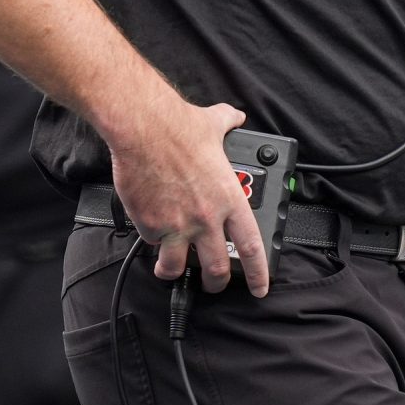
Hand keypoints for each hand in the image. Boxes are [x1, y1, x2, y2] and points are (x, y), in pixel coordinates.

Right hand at [105, 96, 267, 296]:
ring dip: (175, 271)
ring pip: (178, 267)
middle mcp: (206, 218)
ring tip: (171, 269)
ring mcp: (177, 225)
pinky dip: (152, 241)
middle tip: (212, 283)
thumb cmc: (179, 126)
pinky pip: (152, 243)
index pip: (251, 247)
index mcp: (229, 199)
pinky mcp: (150, 224)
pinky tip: (151, 231)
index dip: (258, 273)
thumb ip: (229, 123)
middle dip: (215, 283)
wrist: (144, 128)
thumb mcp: (215, 123)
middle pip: (216, 268)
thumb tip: (236, 117)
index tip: (260, 287)